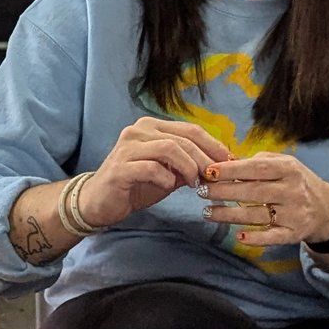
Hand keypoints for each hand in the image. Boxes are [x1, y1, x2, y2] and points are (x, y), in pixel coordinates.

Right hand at [79, 117, 232, 229]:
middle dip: (205, 159)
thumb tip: (220, 166)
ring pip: (170, 149)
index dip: (213, 145)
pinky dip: (166, 178)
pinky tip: (170, 187)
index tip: (229, 161)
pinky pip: (152, 168)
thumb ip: (188, 165)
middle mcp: (138, 131)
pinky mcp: (120, 167)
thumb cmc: (136, 185)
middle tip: (215, 177)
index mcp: (151, 127)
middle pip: (183, 139)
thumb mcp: (167, 173)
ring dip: (188, 167)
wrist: (99, 202)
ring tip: (194, 183)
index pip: (190, 130)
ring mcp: (128, 147)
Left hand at [199, 153, 328, 247]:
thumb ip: (257, 162)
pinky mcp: (294, 234)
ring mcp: (294, 214)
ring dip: (229, 215)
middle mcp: (292, 190)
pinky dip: (256, 238)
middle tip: (200, 190)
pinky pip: (272, 237)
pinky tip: (238, 236)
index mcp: (288, 169)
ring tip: (207, 212)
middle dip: (224, 191)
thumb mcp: (284, 164)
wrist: (327, 209)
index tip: (209, 171)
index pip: (256, 168)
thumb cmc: (296, 182)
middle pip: (253, 191)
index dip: (231, 170)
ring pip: (257, 215)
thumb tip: (226, 161)